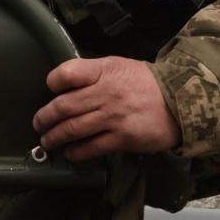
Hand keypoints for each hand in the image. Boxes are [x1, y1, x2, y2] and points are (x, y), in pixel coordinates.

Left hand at [32, 56, 180, 160]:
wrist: (181, 101)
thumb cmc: (146, 84)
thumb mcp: (119, 66)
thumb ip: (93, 73)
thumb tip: (64, 86)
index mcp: (104, 71)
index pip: (67, 73)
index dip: (53, 82)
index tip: (50, 90)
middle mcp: (106, 93)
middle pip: (64, 106)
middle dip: (45, 118)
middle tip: (38, 124)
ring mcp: (113, 117)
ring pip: (73, 129)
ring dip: (55, 137)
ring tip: (48, 141)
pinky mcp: (122, 138)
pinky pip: (92, 147)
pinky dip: (76, 152)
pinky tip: (70, 153)